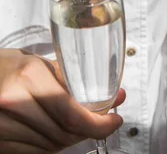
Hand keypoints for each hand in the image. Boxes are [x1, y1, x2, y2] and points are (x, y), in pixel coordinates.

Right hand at [0, 49, 124, 152]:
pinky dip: (51, 145)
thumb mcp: (36, 62)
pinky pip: (35, 152)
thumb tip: (112, 94)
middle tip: (102, 122)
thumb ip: (68, 78)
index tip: (115, 120)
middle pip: (64, 133)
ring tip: (77, 124)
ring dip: (70, 138)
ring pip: (51, 146)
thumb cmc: (6, 67)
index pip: (72, 114)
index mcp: (29, 76)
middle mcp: (15, 102)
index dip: (99, 124)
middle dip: (88, 130)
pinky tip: (56, 131)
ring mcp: (4, 126)